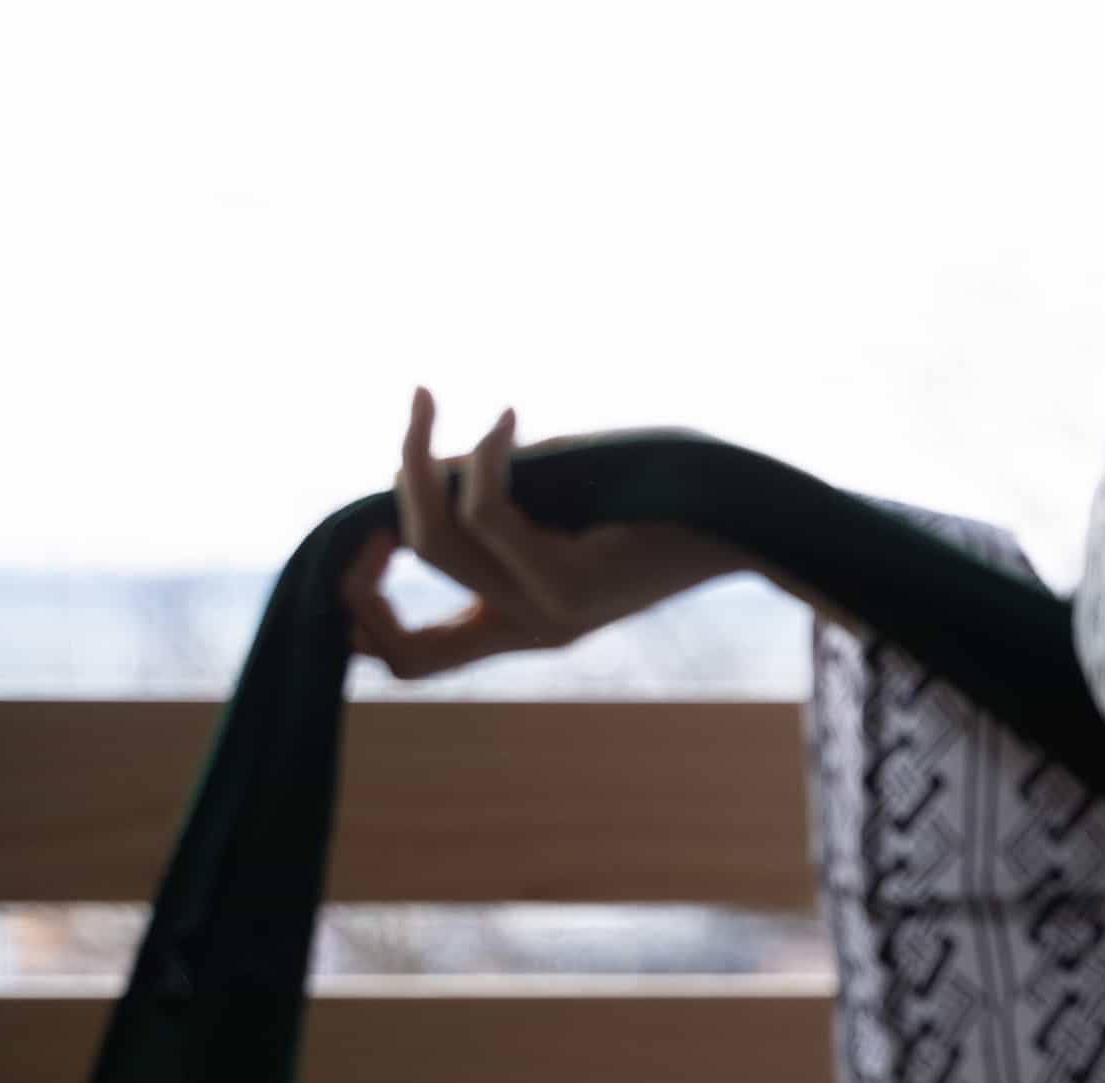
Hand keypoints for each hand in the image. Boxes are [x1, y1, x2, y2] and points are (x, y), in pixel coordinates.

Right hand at [338, 386, 752, 678]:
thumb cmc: (663, 491)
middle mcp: (530, 630)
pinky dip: (485, 457)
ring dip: (420, 458)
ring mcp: (549, 616)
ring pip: (437, 543)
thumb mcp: (561, 495)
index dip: (356, 614)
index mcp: (521, 622)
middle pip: (407, 589)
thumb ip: (493, 497)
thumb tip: (419, 469)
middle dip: (379, 510)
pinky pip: (488, 516)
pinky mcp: (572, 589)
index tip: (353, 536)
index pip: (410, 661)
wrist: (751, 515)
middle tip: (410, 420)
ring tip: (431, 398)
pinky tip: (506, 416)